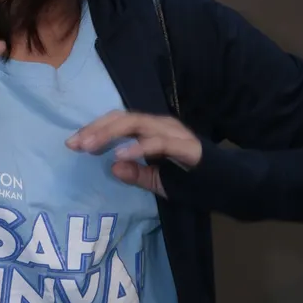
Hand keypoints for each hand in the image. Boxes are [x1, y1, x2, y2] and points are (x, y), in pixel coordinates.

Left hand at [66, 111, 201, 198]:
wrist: (230, 184)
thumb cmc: (194, 181)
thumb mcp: (158, 182)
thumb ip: (137, 175)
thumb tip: (113, 168)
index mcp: (153, 130)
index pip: (119, 122)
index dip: (95, 129)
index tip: (72, 143)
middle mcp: (162, 125)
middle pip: (124, 118)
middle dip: (97, 129)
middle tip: (75, 144)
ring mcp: (174, 133)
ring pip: (138, 124)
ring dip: (111, 134)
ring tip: (90, 146)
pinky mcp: (186, 146)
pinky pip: (159, 143)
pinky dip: (138, 147)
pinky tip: (120, 156)